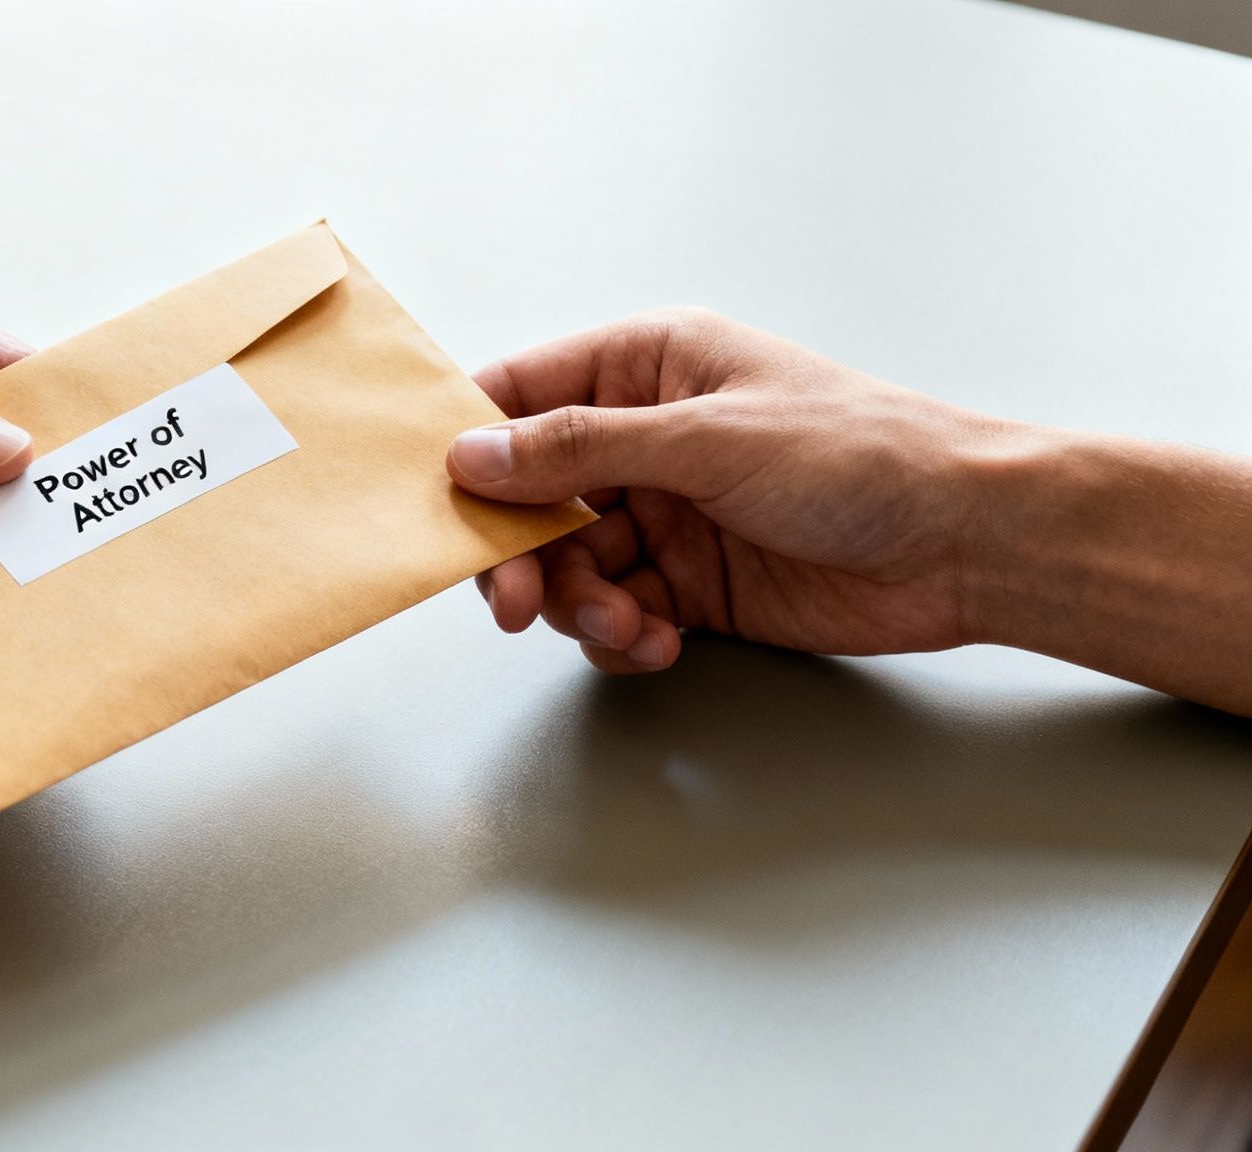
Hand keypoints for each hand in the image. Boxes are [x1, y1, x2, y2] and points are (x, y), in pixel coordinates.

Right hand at [446, 308, 1015, 673]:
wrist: (968, 543)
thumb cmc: (861, 456)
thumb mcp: (707, 439)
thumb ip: (579, 448)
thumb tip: (471, 454)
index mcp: (646, 367)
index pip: (519, 395)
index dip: (469, 448)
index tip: (438, 507)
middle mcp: (645, 437)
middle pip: (531, 496)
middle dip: (521, 554)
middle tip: (519, 604)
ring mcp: (667, 513)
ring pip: (569, 565)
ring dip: (580, 605)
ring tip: (626, 626)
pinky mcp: (691, 583)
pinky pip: (617, 611)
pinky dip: (620, 635)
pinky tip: (657, 642)